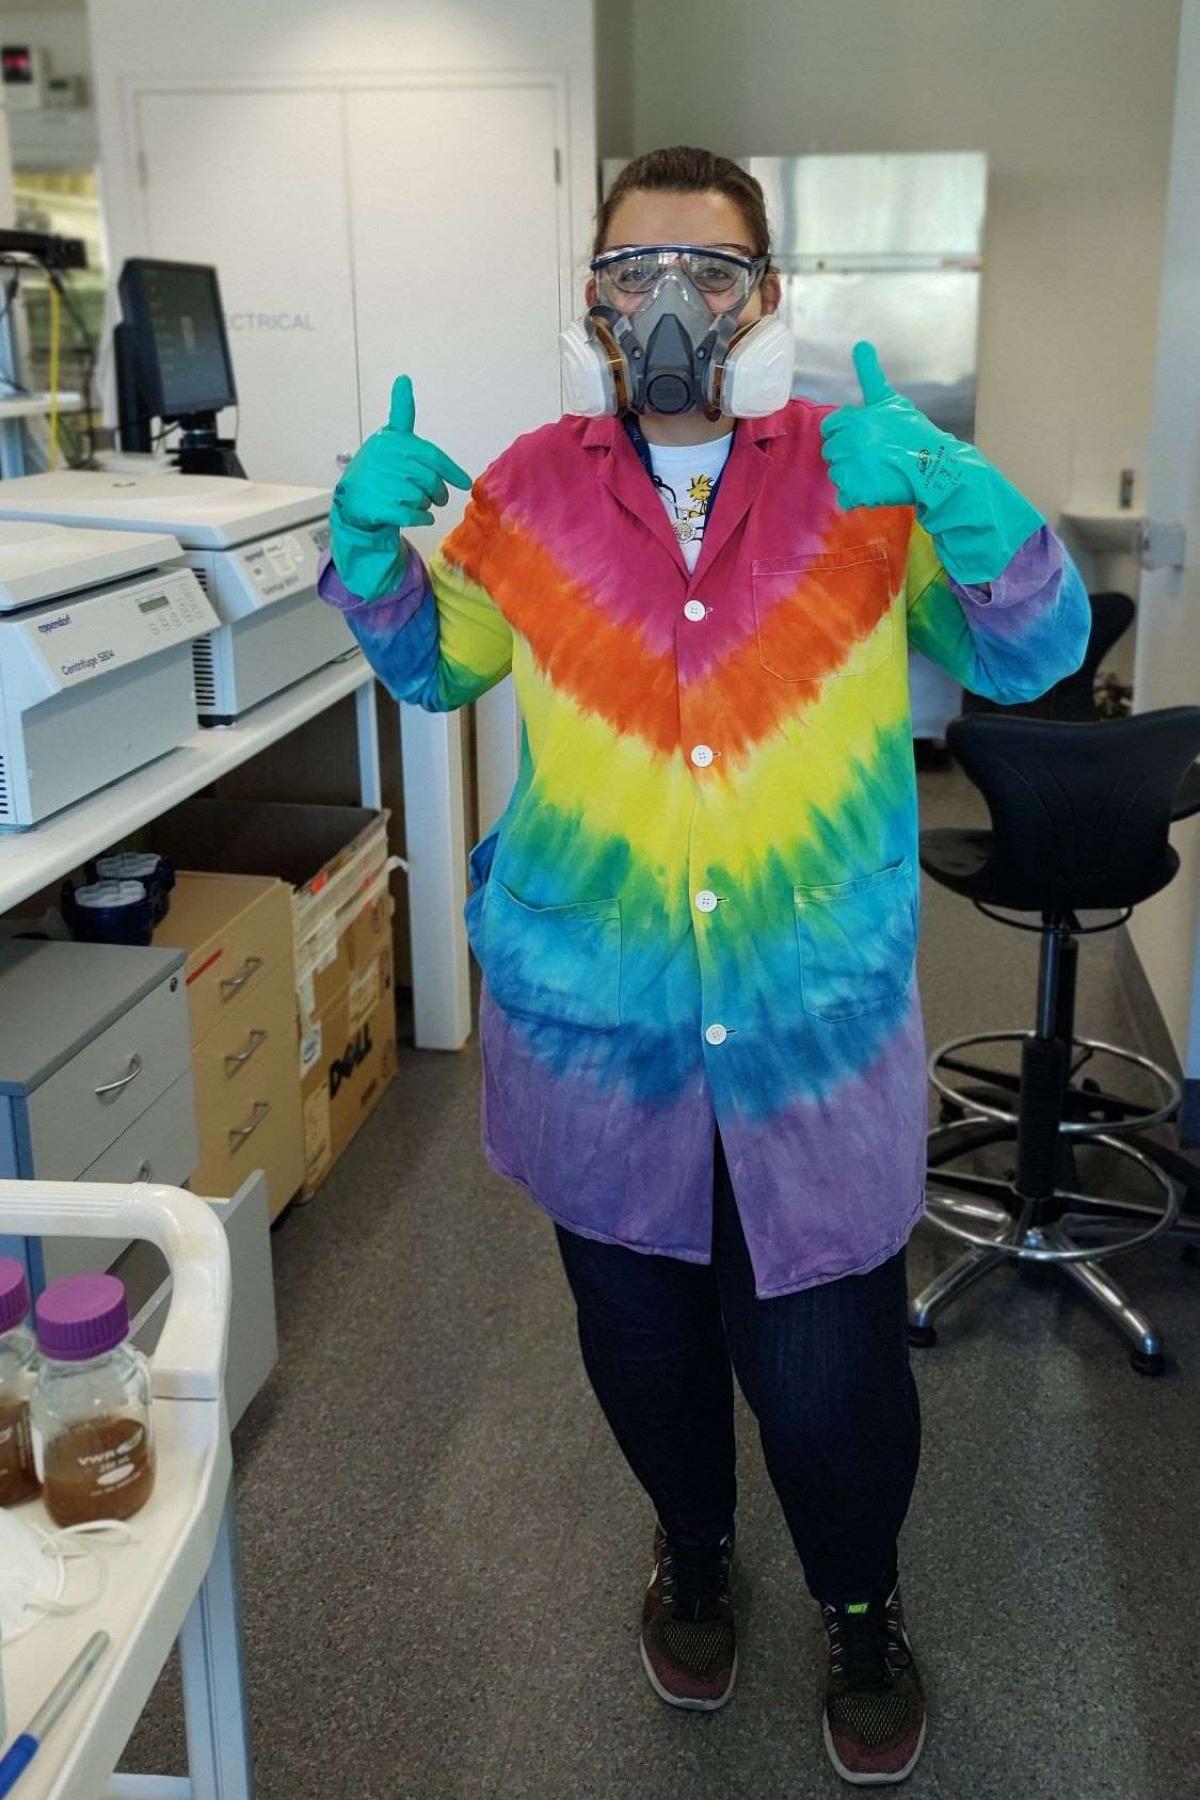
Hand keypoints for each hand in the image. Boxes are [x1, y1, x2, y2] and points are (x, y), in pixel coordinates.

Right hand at [330, 376, 471, 599]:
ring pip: (423, 499)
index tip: (465, 483)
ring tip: (415, 501)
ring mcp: (383, 484)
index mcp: (393, 441)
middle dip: (438, 492)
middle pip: (431, 481)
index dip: (452, 471)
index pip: (433, 457)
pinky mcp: (380, 507)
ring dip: (425, 505)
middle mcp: (388, 460)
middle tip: (437, 496)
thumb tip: (403, 377)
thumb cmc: (378, 465)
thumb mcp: (389, 437)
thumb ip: (401, 413)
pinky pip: (415, 516)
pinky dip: (421, 518)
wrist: (352, 497)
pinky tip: (418, 515)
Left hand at [819, 341, 1042, 584]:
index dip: (843, 433)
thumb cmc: (915, 433)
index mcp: (857, 419)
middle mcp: (852, 442)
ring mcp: (854, 467)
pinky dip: (856, 495)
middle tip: (874, 457)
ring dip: (852, 475)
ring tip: (877, 472)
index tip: (861, 439)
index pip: (830, 427)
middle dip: (848, 454)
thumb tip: (860, 344)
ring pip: (837, 473)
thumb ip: (871, 376)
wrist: (936, 468)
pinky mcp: (859, 491)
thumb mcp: (892, 401)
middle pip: (831, 451)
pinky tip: (875, 488)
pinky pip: (844, 496)